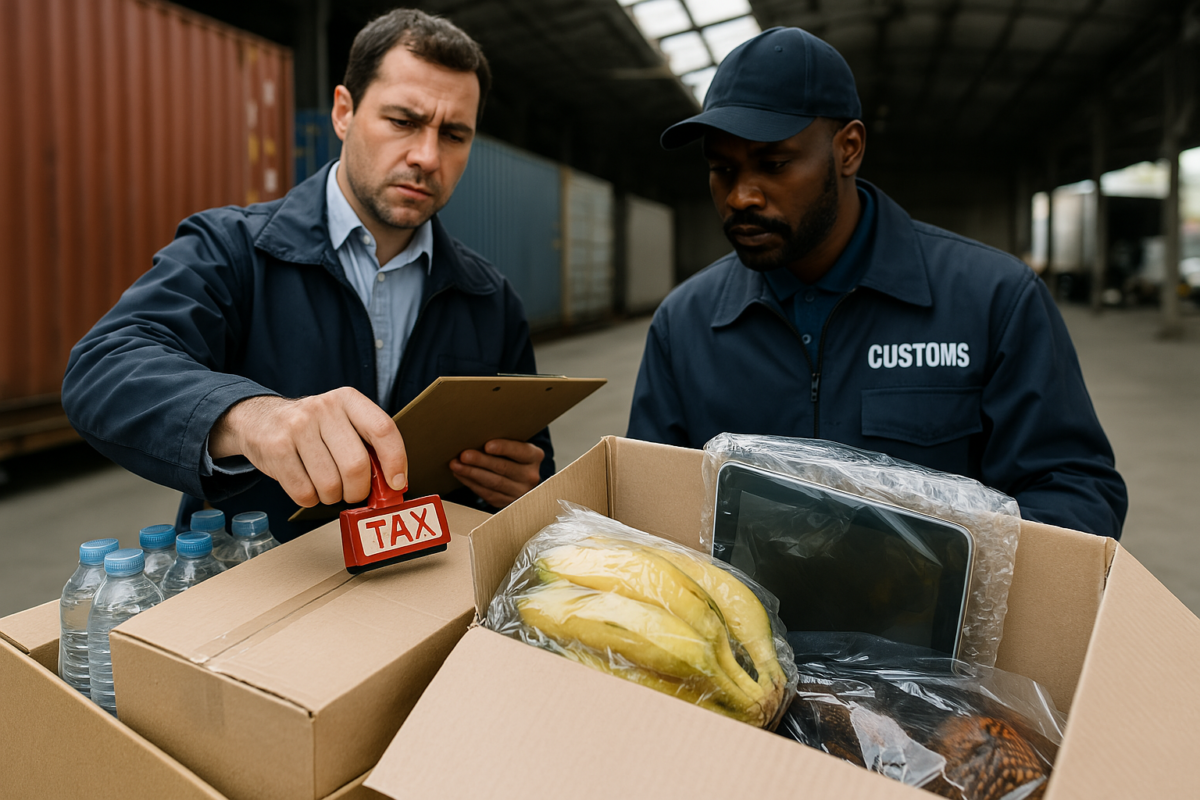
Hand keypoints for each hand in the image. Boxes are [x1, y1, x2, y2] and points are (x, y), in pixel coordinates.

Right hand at [210, 388, 406, 507]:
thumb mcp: (341, 422)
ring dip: (333, 497)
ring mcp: (297, 427)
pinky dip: (310, 499)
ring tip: (327, 487)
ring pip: (330, 484)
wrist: (258, 419)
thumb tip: (394, 483)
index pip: (383, 429)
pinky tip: (307, 486)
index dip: (395, 460)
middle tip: (353, 492)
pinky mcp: (276, 449)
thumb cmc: (313, 429)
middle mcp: (323, 409)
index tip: (397, 483)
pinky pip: (304, 492)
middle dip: (359, 490)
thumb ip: (367, 445)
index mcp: (348, 399)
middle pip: (356, 465)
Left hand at [449, 439, 544, 507]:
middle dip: (481, 461)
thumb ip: (503, 442)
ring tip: (456, 465)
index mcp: (535, 456)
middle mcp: (531, 475)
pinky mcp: (506, 503)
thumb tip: (475, 436)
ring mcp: (520, 492)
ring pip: (493, 483)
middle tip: (463, 455)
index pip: (520, 451)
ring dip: (471, 473)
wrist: (519, 477)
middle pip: (504, 468)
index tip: (487, 446)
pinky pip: (487, 493)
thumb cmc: (512, 454)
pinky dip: (471, 483)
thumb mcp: (515, 446)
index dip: (503, 448)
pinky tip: (460, 474)